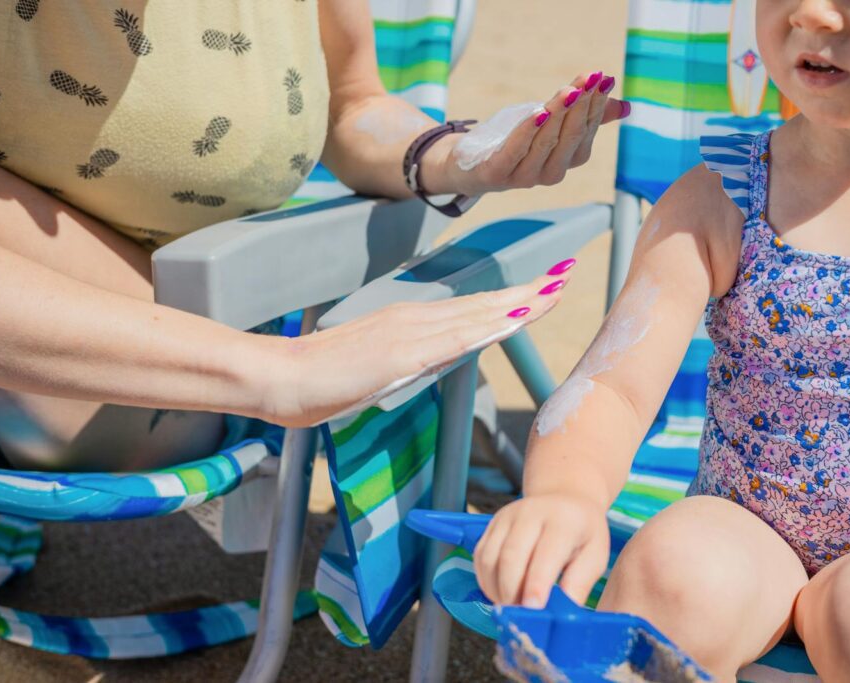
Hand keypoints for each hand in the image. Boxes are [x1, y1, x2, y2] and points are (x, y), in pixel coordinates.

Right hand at [261, 270, 571, 427]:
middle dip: (529, 293)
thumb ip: (404, 362)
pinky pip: (455, 338)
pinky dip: (489, 327)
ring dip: (520, 302)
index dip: (511, 300)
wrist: (282, 377)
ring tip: (556, 288)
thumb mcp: (375, 368)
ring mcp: (409, 333)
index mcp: (410, 323)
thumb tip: (431, 362)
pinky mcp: (400, 353)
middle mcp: (415, 319)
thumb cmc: (321, 377)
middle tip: (566, 275)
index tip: (543, 291)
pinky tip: (515, 319)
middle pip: (483, 305)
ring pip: (477, 315)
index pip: (471, 310)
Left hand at [423, 71, 629, 195]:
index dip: (596, 105)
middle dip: (582, 106)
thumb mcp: (549, 124)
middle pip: (571, 137)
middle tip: (591, 79)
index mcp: (566, 161)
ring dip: (559, 114)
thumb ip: (584, 116)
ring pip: (546, 142)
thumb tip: (624, 107)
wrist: (467, 165)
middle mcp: (550, 173)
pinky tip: (540, 111)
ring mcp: (524, 176)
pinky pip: (516, 150)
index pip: (587, 131)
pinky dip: (529, 130)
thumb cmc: (513, 142)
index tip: (603, 79)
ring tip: (570, 90)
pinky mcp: (497, 173)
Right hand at [473, 492, 609, 607]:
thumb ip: (578, 584)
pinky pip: (479, 557)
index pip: (545, 554)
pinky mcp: (491, 525)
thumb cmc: (582, 534)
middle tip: (521, 617)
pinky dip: (486, 581)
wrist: (564, 500)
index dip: (536, 584)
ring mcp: (507, 517)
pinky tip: (501, 593)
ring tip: (512, 606)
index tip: (533, 610)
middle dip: (512, 592)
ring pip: (489, 558)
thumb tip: (560, 615)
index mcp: (562, 522)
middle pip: (511, 556)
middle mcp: (531, 513)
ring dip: (496, 590)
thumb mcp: (595, 556)